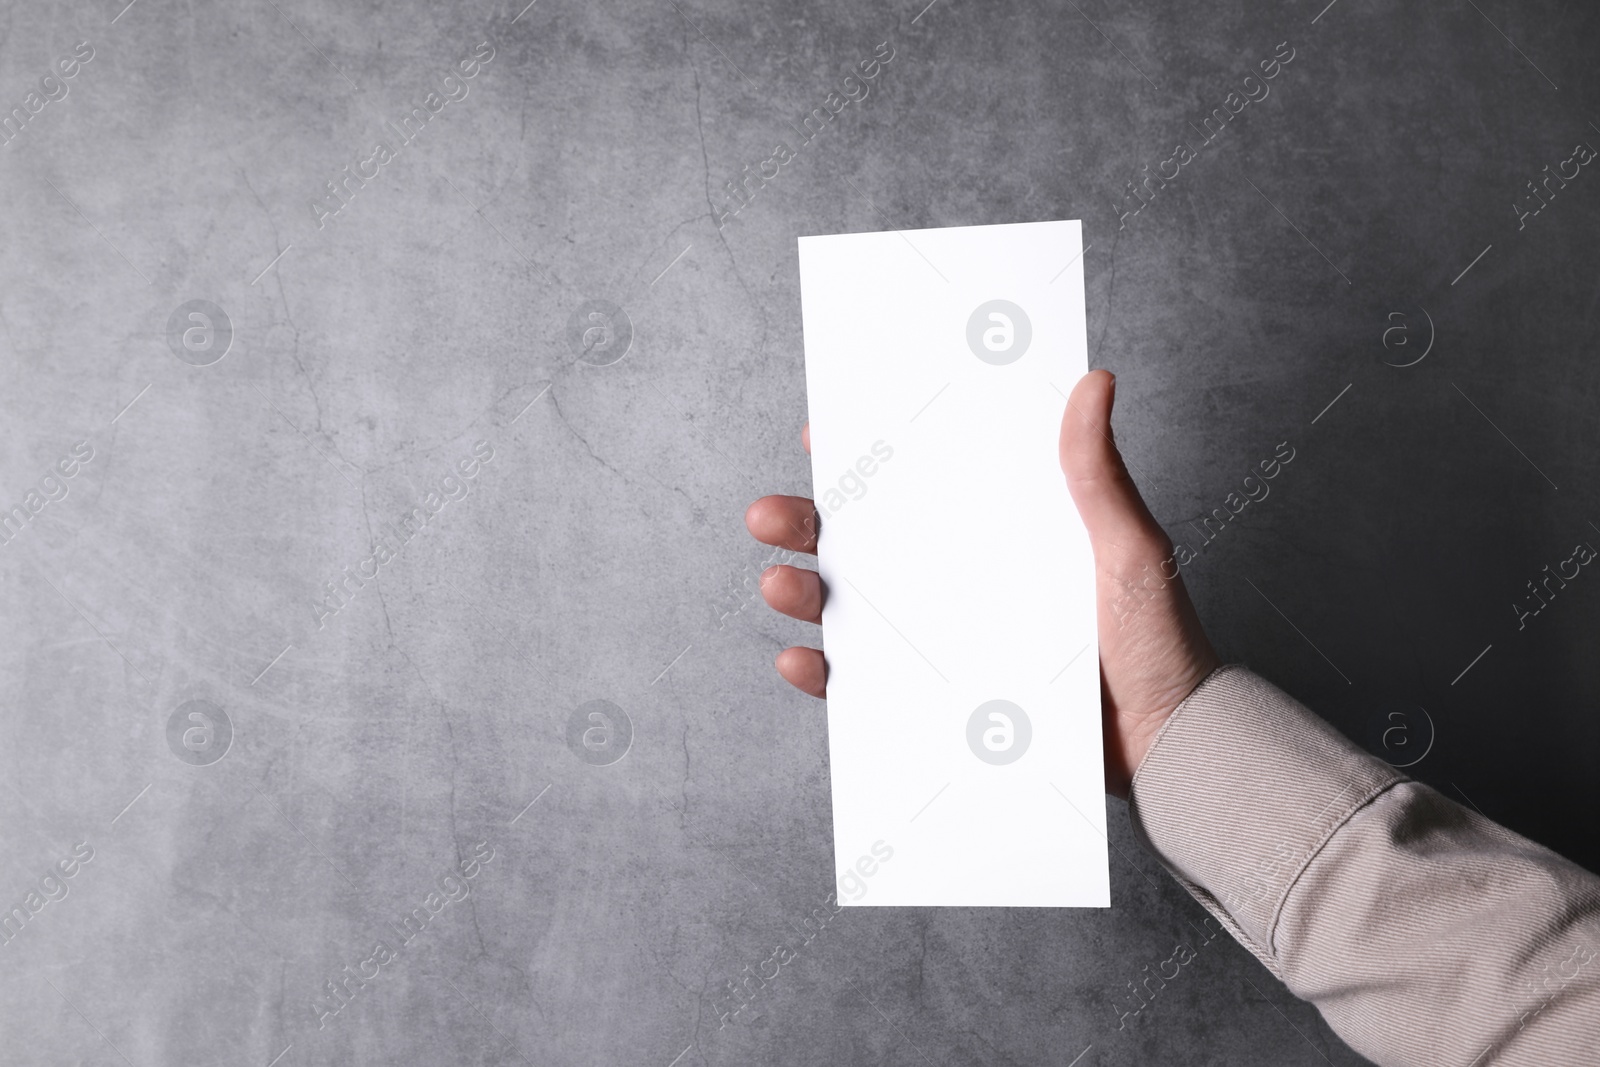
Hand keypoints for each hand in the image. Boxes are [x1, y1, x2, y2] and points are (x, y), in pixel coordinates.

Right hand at [743, 369, 1220, 798]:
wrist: (1169, 745)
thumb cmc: (1158, 640)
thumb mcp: (1129, 549)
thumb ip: (1097, 476)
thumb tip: (1093, 381)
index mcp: (996, 527)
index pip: (919, 481)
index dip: (864, 457)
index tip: (819, 433)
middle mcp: (958, 576)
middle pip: (860, 541)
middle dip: (801, 524)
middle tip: (769, 515)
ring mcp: (943, 637)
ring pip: (846, 607)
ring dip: (798, 591)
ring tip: (779, 584)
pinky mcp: (938, 698)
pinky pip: (863, 683)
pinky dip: (822, 672)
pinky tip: (802, 659)